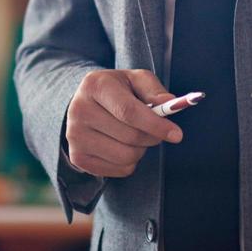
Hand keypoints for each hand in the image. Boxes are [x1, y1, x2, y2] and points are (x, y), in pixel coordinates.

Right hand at [63, 69, 183, 178]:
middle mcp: (79, 110)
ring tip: (133, 136)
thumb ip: (153, 89)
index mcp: (95, 85)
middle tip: (153, 130)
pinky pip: (119, 170)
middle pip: (130, 136)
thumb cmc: (116, 91)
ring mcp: (75, 135)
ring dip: (140, 150)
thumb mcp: (134, 80)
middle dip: (151, 136)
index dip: (155, 125)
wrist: (86, 103)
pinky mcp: (77, 156)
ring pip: (126, 156)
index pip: (128, 111)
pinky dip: (129, 162)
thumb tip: (169, 102)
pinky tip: (121, 146)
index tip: (176, 134)